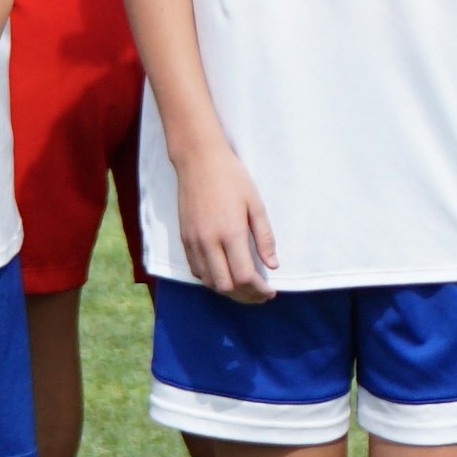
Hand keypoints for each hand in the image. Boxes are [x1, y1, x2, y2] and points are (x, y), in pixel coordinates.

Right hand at [178, 139, 279, 301]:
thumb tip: (273, 266)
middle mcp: (209, 241)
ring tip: (245, 290)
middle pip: (225, 286)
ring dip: (228, 291)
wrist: (198, 160)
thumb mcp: (256, 204)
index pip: (244, 276)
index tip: (270, 292)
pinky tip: (224, 276)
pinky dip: (211, 280)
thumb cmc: (232, 178)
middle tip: (260, 295)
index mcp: (231, 232)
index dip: (259, 290)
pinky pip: (196, 270)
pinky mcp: (184, 239)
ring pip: (208, 282)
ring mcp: (193, 241)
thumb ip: (264, 237)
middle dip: (245, 296)